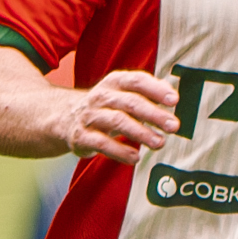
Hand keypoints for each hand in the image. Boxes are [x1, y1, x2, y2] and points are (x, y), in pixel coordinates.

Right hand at [63, 70, 178, 163]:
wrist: (63, 118)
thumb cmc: (105, 106)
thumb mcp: (123, 93)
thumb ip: (148, 93)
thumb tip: (172, 97)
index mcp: (114, 82)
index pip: (136, 81)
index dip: (156, 89)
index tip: (174, 100)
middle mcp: (101, 97)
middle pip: (130, 102)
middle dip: (154, 114)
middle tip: (173, 126)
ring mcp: (90, 116)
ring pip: (117, 121)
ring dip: (140, 132)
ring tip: (159, 143)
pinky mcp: (81, 137)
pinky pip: (101, 143)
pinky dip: (119, 151)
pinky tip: (135, 157)